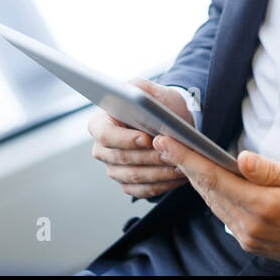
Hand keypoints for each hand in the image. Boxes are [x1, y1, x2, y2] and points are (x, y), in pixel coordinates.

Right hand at [87, 79, 192, 198]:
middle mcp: (102, 149)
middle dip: (149, 157)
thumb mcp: (148, 89)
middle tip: (171, 153)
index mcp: (100, 123)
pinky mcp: (127, 184)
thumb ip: (138, 89)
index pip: (106, 135)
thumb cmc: (156, 103)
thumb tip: (135, 99)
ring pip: (135, 176)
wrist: (169, 121)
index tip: (147, 138)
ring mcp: (113, 168)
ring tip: (179, 165)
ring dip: (159, 172)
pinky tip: (179, 176)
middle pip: (122, 158)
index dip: (125, 139)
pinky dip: (162, 185)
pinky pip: (143, 190)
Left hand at [153, 137, 279, 274]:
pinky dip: (212, 196)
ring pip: (214, 204)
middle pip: (208, 191)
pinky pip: (225, 215)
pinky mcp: (254, 242)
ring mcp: (251, 237)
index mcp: (266, 206)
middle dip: (184, 166)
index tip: (167, 143)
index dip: (187, 159)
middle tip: (164, 144)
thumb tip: (241, 159)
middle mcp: (252, 225)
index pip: (215, 178)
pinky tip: (207, 181)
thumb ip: (272, 171)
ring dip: (196, 181)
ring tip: (180, 158)